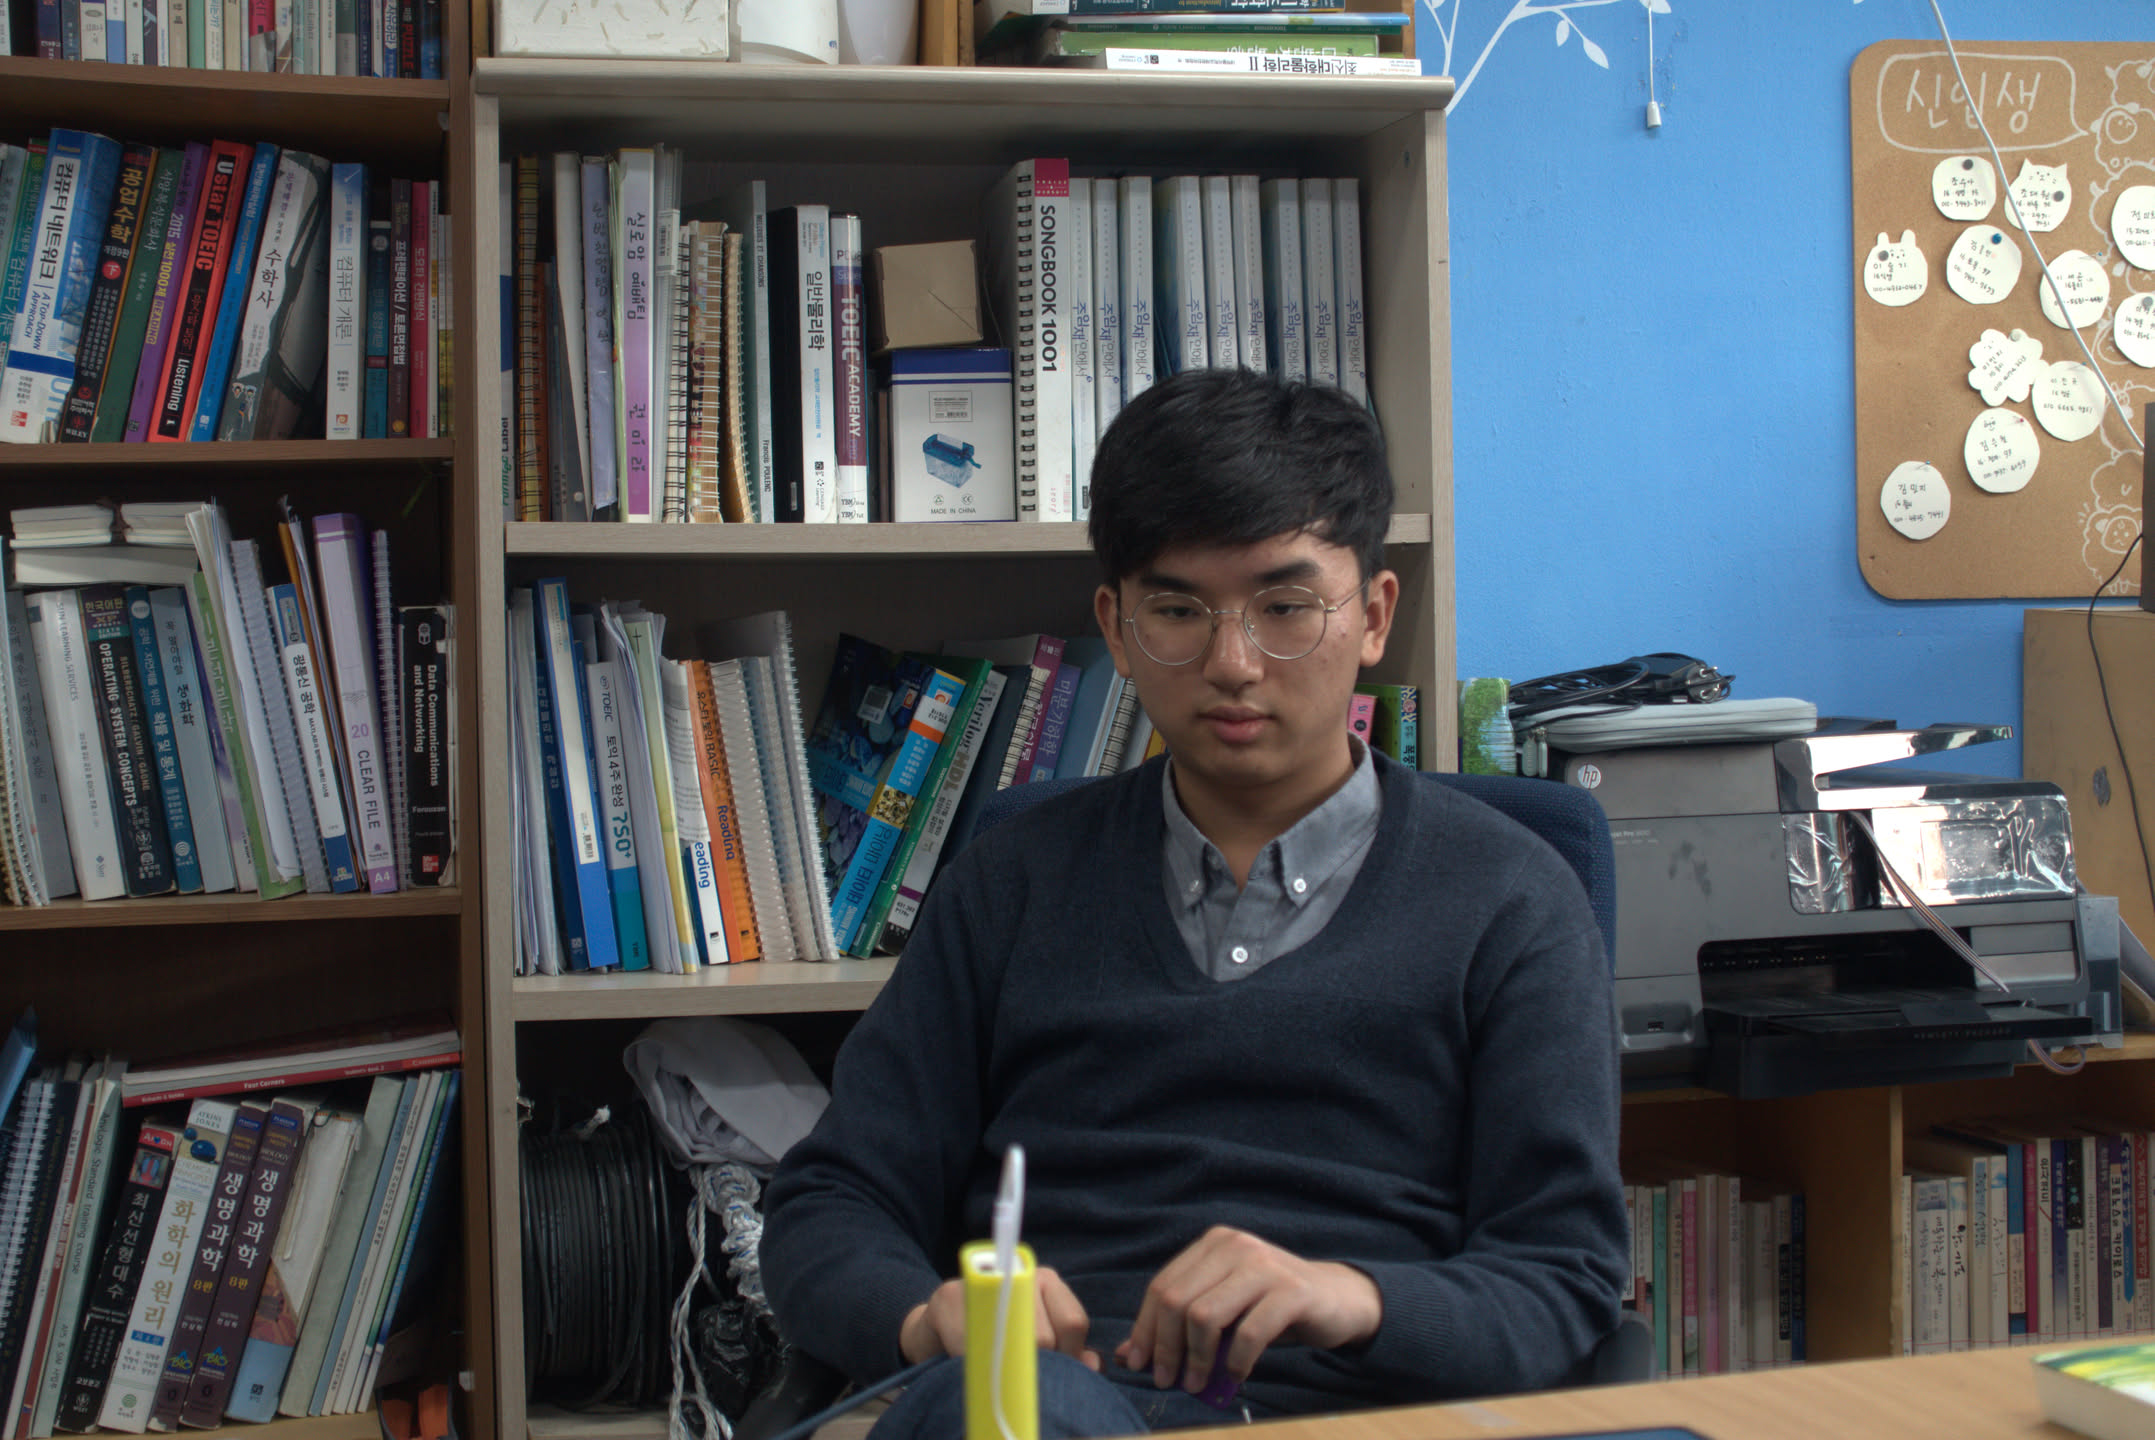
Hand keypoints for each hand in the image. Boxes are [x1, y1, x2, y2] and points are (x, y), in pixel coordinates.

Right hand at [898, 1267, 1099, 1370]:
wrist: (937, 1331)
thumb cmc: (996, 1340)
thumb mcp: (1038, 1344)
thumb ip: (1069, 1352)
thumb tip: (1094, 1365)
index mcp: (1045, 1280)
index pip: (1072, 1322)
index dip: (1069, 1358)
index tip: (1057, 1377)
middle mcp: (1018, 1272)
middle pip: (1042, 1337)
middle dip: (1036, 1371)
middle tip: (1023, 1385)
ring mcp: (982, 1279)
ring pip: (1007, 1342)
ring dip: (1004, 1372)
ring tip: (1000, 1380)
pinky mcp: (949, 1296)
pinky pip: (969, 1347)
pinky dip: (973, 1368)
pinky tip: (971, 1369)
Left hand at [1113, 1226, 1382, 1392]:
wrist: (1337, 1300)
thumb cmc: (1271, 1307)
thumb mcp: (1224, 1310)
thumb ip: (1179, 1325)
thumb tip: (1126, 1354)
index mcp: (1212, 1244)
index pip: (1162, 1286)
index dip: (1145, 1328)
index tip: (1137, 1364)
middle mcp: (1235, 1246)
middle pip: (1177, 1301)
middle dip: (1166, 1348)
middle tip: (1166, 1381)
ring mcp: (1264, 1265)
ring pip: (1206, 1316)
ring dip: (1197, 1359)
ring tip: (1197, 1384)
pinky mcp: (1291, 1291)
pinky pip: (1249, 1333)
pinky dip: (1236, 1362)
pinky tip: (1234, 1377)